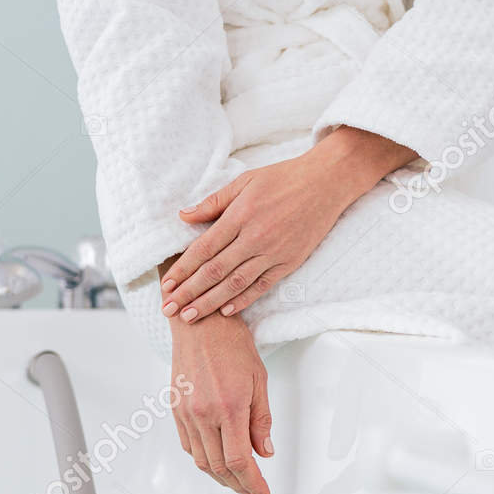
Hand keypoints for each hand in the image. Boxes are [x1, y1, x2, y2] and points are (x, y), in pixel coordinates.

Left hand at [163, 127, 414, 323]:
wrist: (327, 183)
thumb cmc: (284, 178)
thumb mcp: (245, 180)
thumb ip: (214, 202)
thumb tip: (183, 216)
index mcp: (240, 215)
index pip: (203, 249)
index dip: (182, 269)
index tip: (166, 285)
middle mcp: (255, 237)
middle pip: (215, 271)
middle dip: (189, 292)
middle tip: (168, 309)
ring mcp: (274, 252)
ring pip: (236, 284)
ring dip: (210, 302)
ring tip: (190, 316)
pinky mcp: (290, 262)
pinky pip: (262, 286)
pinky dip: (243, 300)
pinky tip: (225, 311)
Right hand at [168, 310, 273, 493]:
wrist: (199, 322)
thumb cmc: (232, 345)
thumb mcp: (258, 380)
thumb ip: (261, 420)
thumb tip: (265, 452)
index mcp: (228, 408)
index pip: (238, 461)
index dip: (252, 483)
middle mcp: (202, 414)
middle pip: (218, 467)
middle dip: (238, 487)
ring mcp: (185, 413)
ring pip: (201, 460)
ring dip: (220, 478)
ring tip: (238, 484)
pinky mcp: (175, 409)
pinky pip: (188, 445)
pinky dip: (203, 459)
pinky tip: (217, 462)